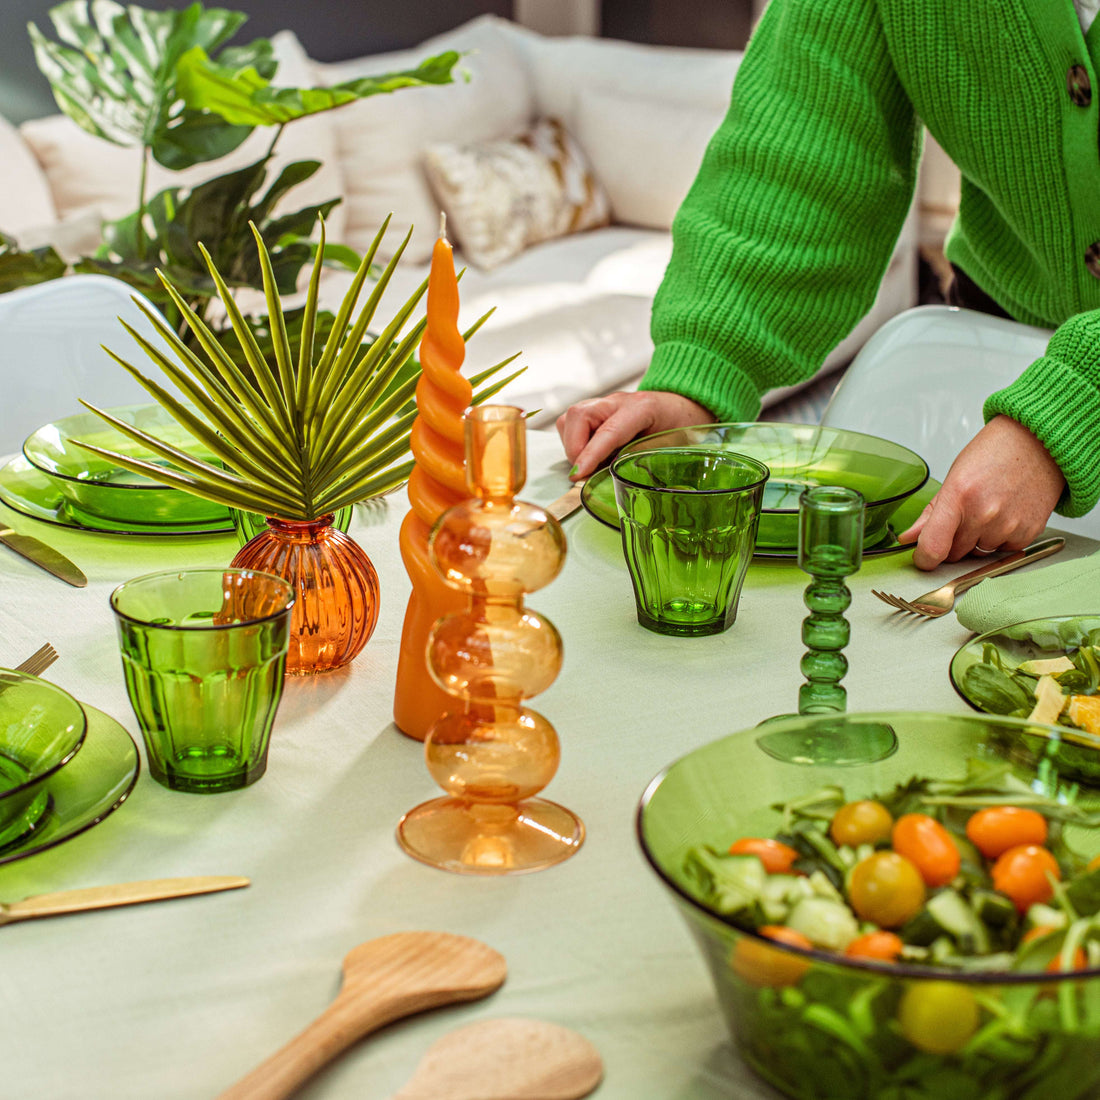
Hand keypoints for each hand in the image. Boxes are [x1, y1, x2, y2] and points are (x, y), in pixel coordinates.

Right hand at [556, 391, 714, 478]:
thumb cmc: (677, 427)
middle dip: (575, 450)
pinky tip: (592, 453)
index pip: (608, 431)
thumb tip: (613, 479)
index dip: (590, 454)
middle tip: (586, 472)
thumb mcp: (669, 446)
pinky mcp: (594, 411)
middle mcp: (618, 401)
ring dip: (573, 447)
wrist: (680, 407)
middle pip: (579, 416)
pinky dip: (574, 443)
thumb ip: (641, 460)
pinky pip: (570, 424)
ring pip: (569, 420)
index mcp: (642, 408)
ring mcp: (603, 404)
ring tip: (592, 462)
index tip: (577, 475)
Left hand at [897, 415, 1064, 569]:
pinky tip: (1005, 515)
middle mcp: (984, 513)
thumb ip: (930, 513)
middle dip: (952, 542)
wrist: (1037, 444)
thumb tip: (908, 538)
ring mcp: (1008, 525)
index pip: (933, 546)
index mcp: (959, 495)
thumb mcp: (954, 476)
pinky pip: (1002, 551)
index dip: (924, 558)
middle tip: (963, 516)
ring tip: (988, 510)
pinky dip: (1000, 539)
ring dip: (977, 540)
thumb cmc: (994, 455)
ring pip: (977, 553)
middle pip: (954, 553)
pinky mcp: (1028, 533)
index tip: (923, 558)